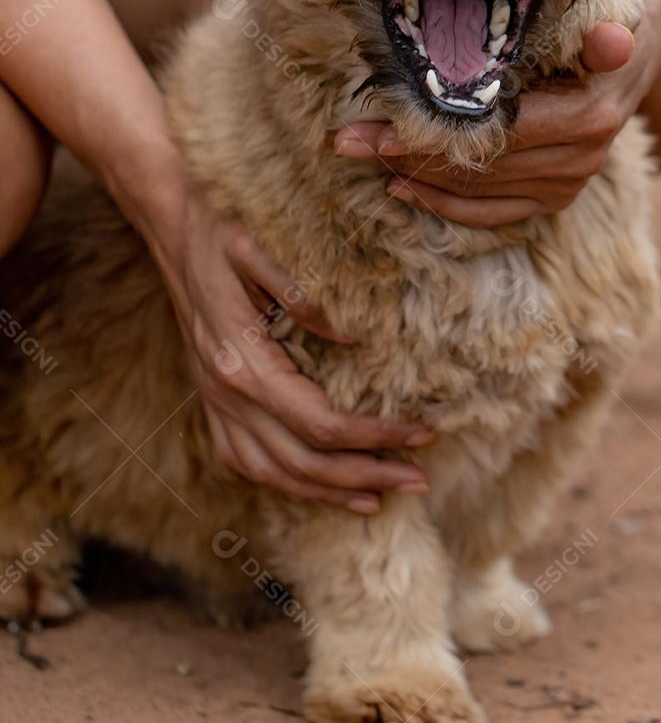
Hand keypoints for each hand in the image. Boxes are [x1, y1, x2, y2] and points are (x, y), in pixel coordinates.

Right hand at [139, 174, 432, 512]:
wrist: (174, 228)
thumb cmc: (222, 232)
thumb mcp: (258, 248)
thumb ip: (301, 293)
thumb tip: (352, 337)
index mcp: (243, 363)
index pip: (321, 423)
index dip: (375, 436)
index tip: (422, 433)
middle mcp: (227, 394)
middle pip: (303, 461)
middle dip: (366, 475)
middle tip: (419, 479)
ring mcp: (215, 403)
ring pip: (273, 473)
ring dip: (328, 492)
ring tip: (378, 496)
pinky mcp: (212, 402)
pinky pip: (247, 462)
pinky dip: (286, 482)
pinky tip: (318, 484)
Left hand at [335, 2, 660, 228]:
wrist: (639, 49)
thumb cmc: (607, 17)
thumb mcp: (612, 11)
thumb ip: (607, 34)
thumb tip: (612, 42)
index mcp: (589, 114)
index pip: (497, 131)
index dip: (433, 134)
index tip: (378, 128)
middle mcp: (580, 157)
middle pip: (478, 164)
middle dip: (407, 152)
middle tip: (347, 140)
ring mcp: (568, 183)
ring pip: (478, 192)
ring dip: (415, 176)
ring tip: (362, 154)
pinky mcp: (555, 198)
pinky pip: (492, 214)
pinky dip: (444, 204)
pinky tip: (402, 187)